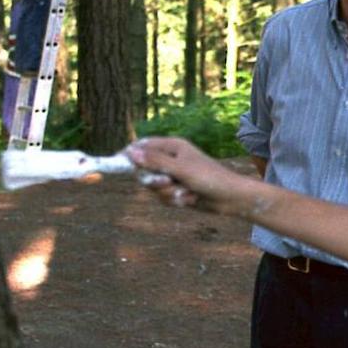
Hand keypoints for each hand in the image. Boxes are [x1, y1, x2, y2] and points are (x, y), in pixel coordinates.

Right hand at [124, 137, 252, 214]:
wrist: (229, 198)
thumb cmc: (209, 178)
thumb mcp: (180, 169)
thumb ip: (155, 161)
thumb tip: (131, 152)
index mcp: (172, 146)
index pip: (143, 146)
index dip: (129, 154)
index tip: (117, 162)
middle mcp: (170, 159)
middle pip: (144, 171)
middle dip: (154, 182)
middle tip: (168, 183)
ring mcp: (173, 176)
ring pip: (153, 188)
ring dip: (168, 194)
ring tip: (186, 193)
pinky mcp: (176, 191)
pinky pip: (163, 198)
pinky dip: (176, 201)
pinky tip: (190, 200)